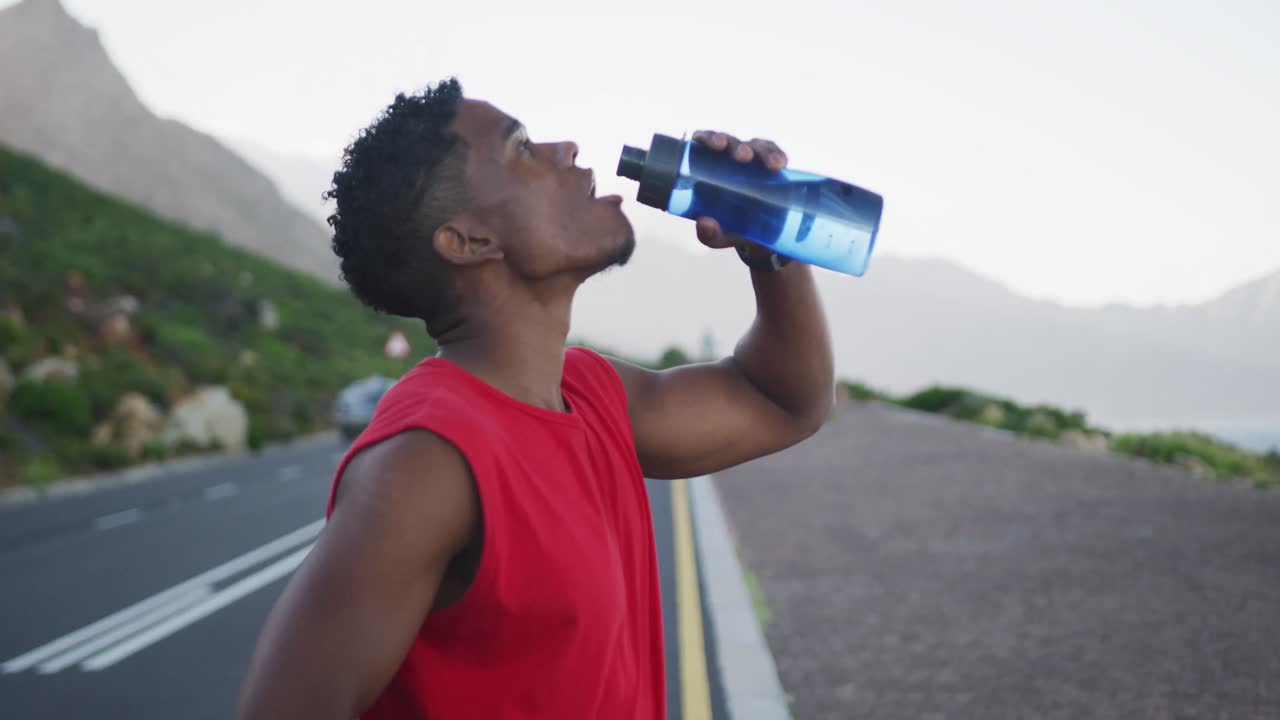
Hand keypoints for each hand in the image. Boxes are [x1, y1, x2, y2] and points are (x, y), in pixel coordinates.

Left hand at [689, 130, 788, 250]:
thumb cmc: (731, 228)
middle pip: (731, 142)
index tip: (717, 145)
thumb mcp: (720, 236)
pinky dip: (778, 156)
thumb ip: (710, 234)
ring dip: (763, 152)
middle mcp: (729, 158)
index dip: (709, 138)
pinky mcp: (771, 165)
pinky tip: (782, 164)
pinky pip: (775, 154)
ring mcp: (752, 159)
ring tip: (772, 165)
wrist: (760, 236)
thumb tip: (703, 224)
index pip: (705, 142)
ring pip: (756, 146)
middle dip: (738, 146)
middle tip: (743, 157)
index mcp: (709, 167)